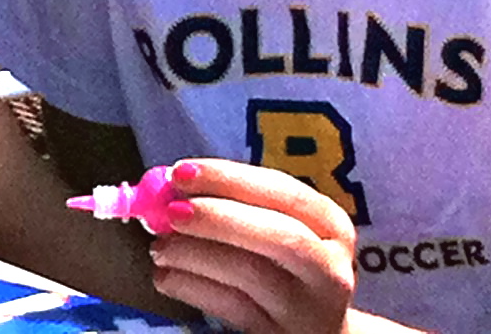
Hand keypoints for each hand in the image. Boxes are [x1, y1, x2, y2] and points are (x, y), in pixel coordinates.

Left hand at [149, 158, 357, 333]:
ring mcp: (308, 308)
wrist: (317, 329)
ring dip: (194, 254)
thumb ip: (236, 204)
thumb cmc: (286, 266)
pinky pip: (231, 308)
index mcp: (330, 225)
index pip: (284, 191)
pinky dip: (191, 287)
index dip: (229, 178)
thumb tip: (172, 188)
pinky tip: (166, 277)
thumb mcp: (279, 229)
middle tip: (170, 212)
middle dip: (218, 218)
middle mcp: (328, 266)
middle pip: (280, 235)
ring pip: (250, 273)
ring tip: (160, 248)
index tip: (182, 173)